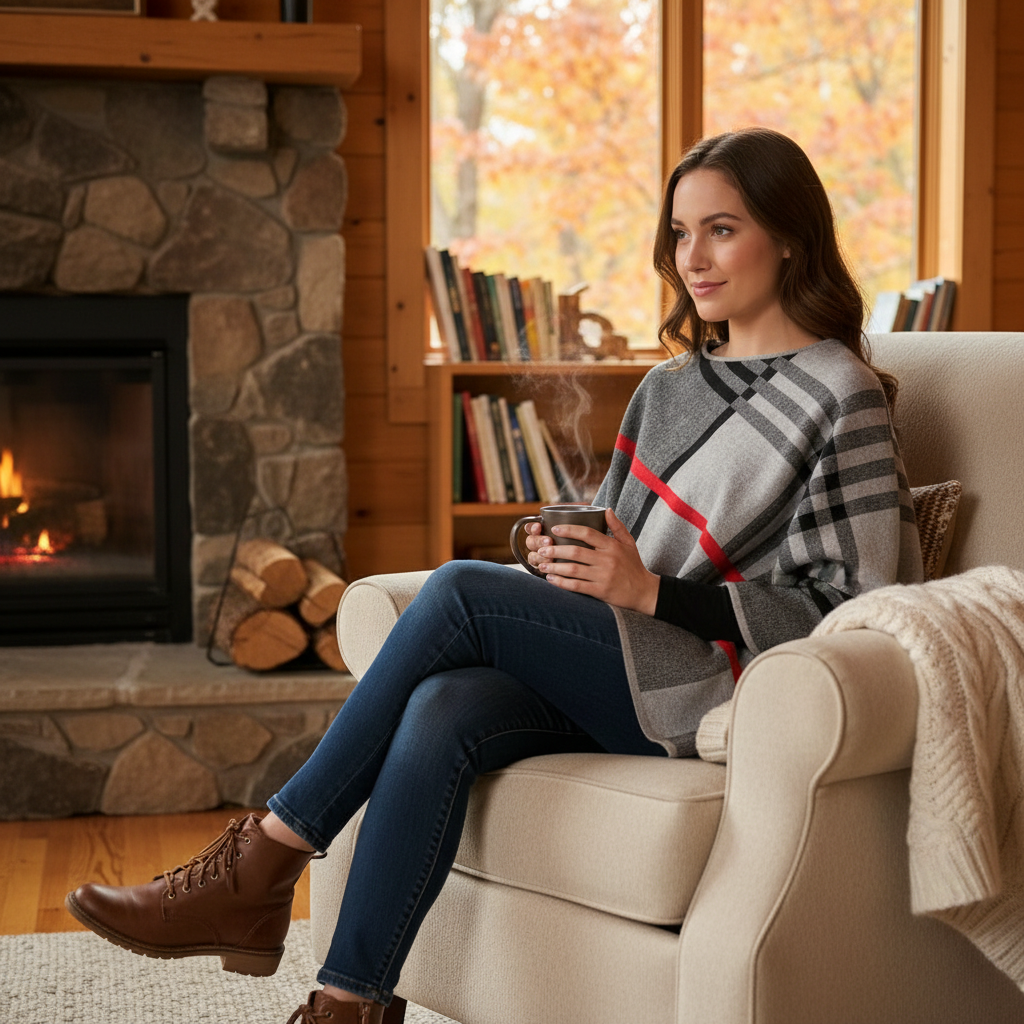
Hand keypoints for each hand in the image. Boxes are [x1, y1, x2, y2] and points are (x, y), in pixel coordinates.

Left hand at [533, 509, 659, 614]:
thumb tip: (607, 509)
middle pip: (576, 552)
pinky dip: (562, 583)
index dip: (569, 529)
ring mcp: (604, 576)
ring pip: (574, 570)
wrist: (644, 592)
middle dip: (556, 550)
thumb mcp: (629, 543)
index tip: (554, 529)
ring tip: (542, 564)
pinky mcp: (601, 591)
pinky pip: (577, 586)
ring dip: (555, 567)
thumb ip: (617, 527)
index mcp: (612, 546)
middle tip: (542, 549)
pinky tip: (551, 579)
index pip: (588, 533)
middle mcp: (607, 560)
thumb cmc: (634, 566)